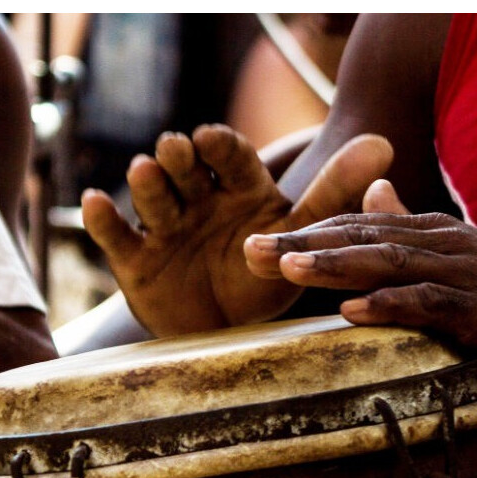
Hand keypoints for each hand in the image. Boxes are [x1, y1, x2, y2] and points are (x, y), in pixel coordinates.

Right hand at [83, 125, 392, 336]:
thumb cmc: (268, 277)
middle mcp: (198, 199)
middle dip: (179, 158)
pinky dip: (103, 219)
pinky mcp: (135, 260)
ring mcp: (164, 227)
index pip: (230, 156)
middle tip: (177, 149)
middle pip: (185, 169)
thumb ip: (335, 190)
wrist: (231, 337)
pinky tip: (92, 203)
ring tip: (143, 171)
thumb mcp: (302, 235)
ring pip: (152, 196)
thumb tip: (383, 141)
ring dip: (146, 182)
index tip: (212, 139)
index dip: (219, 147)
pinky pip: (116, 237)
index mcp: (239, 188)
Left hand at [243, 180, 476, 392]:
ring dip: (336, 266)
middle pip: (365, 239)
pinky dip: (392, 307)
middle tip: (251, 250)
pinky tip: (353, 312)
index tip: (260, 240)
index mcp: (440, 232)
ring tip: (287, 269)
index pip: (362, 226)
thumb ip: (416, 229)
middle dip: (305, 243)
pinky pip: (432, 306)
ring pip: (392, 265)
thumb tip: (373, 192)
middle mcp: (450, 244)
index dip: (309, 232)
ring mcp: (469, 276)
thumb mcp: (466, 261)